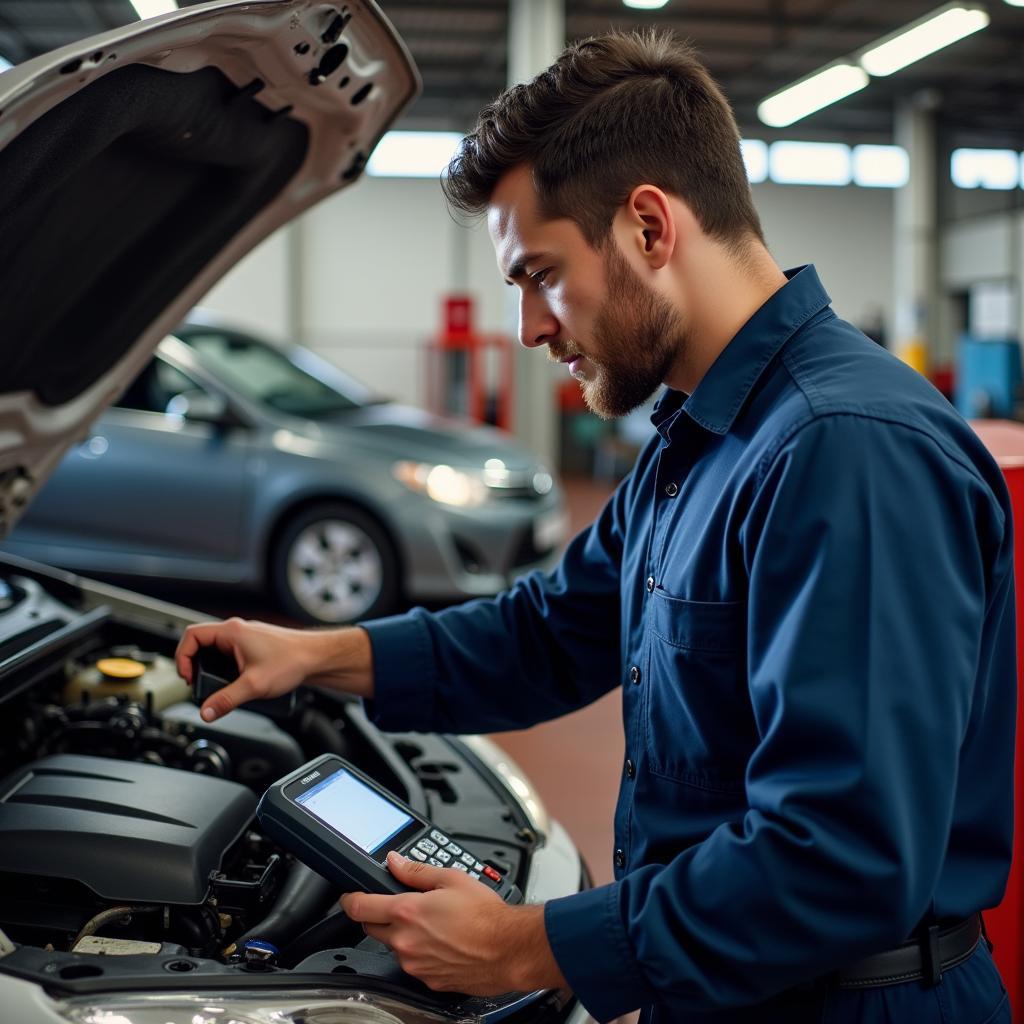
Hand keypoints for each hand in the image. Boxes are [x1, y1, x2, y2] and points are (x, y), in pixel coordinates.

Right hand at [174, 617, 321, 720]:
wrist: (317, 657)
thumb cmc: (292, 660)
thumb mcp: (254, 685)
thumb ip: (227, 700)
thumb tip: (206, 712)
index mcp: (232, 631)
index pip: (192, 635)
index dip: (182, 656)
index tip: (187, 676)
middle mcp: (238, 630)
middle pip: (202, 642)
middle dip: (195, 664)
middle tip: (197, 683)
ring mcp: (246, 637)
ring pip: (216, 649)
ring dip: (211, 666)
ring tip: (214, 684)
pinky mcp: (254, 646)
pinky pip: (230, 653)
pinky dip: (225, 667)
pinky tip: (233, 681)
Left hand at [340, 852, 565, 994]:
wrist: (508, 949)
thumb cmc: (486, 915)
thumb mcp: (452, 878)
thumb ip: (417, 870)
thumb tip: (396, 862)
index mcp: (407, 912)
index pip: (360, 907)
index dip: (350, 899)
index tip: (350, 896)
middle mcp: (405, 942)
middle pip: (371, 928)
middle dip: (377, 915)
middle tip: (396, 904)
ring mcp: (415, 964)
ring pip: (393, 946)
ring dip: (402, 934)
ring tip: (431, 922)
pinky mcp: (427, 980)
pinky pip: (413, 963)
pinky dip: (420, 952)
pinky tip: (441, 941)